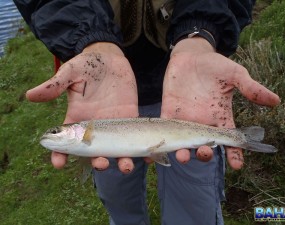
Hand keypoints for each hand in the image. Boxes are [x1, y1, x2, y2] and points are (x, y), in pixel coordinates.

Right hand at [27, 42, 138, 172]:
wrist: (109, 58)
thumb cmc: (87, 65)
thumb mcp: (70, 73)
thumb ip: (55, 85)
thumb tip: (30, 95)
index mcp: (78, 118)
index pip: (67, 141)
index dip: (61, 154)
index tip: (59, 164)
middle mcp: (95, 126)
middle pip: (94, 151)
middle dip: (97, 161)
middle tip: (101, 164)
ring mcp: (114, 124)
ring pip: (116, 148)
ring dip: (121, 160)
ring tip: (127, 166)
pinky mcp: (130, 117)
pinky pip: (135, 135)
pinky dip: (140, 147)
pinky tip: (147, 156)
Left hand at [161, 37, 279, 168]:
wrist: (191, 56)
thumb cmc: (215, 65)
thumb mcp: (235, 75)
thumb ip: (251, 89)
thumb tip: (276, 101)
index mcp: (220, 117)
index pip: (229, 140)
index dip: (234, 154)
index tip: (237, 165)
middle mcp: (202, 122)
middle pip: (204, 146)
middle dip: (204, 154)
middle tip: (205, 153)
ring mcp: (185, 119)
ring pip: (183, 143)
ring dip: (183, 152)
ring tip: (183, 156)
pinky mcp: (169, 112)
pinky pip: (164, 129)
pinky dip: (162, 139)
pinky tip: (161, 147)